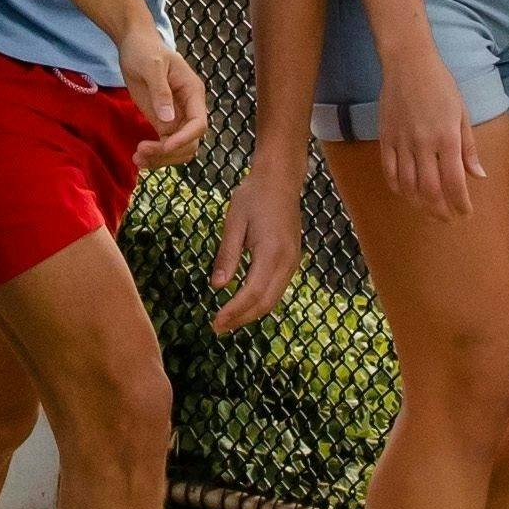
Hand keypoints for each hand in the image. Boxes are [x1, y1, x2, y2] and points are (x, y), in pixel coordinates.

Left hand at [117, 24, 209, 168]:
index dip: (185, 138)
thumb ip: (161, 91)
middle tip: (141, 152)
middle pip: (190, 142)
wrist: (134, 45)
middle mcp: (189, 108)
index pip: (198, 123)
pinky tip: (139, 158)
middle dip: (169, 152)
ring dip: (161, 159)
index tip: (164, 145)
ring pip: (178, 148)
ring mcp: (177, 116)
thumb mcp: (152, 66)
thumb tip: (169, 120)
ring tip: (137, 160)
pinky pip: (165, 145)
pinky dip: (155, 155)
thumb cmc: (145, 50)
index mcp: (192, 92)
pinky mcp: (163, 121)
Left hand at [203, 146, 311, 331]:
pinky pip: (277, 289)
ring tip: (227, 321)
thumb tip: (217, 286)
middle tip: (217, 328)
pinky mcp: (292, 260)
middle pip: (266, 302)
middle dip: (241, 318)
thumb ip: (227, 255)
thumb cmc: (253, 196)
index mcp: (272, 252)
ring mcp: (293, 262)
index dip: (234, 311)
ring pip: (273, 299)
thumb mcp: (234, 222)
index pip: (252, 292)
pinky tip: (242, 304)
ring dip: (251, 313)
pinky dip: (260, 301)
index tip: (215, 322)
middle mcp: (287, 261)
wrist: (280, 179)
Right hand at [373, 33, 484, 215]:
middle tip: (447, 219)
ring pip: (408, 185)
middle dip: (440, 210)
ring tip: (428, 211)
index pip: (455, 182)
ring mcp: (402, 142)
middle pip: (430, 190)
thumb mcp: (462, 113)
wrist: (408, 64)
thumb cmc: (441, 86)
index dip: (460, 203)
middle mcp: (424, 144)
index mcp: (447, 137)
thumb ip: (469, 148)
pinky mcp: (386, 138)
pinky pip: (389, 171)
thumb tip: (478, 176)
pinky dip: (397, 187)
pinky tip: (405, 193)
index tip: (465, 213)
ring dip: (419, 204)